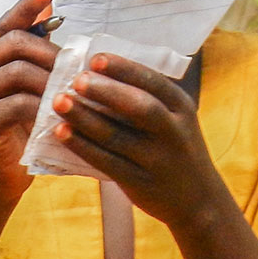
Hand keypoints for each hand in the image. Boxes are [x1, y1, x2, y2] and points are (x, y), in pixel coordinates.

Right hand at [0, 0, 57, 211]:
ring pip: (20, 71)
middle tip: (79, 70)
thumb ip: (36, 56)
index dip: (28, 5)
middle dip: (53, 53)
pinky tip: (63, 115)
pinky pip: (19, 103)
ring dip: (54, 81)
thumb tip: (52, 11)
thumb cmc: (19, 131)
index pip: (7, 22)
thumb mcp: (28, 89)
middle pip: (17, 43)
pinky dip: (46, 107)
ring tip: (76, 93)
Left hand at [49, 53, 232, 233]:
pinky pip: (107, 162)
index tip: (95, 58)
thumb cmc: (176, 148)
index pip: (153, 82)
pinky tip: (62, 132)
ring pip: (117, 136)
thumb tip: (99, 71)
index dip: (124, 69)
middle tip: (76, 80)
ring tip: (59, 102)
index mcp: (181, 107)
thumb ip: (148, 97)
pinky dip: (82, 146)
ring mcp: (157, 160)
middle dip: (106, 91)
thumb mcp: (176, 118)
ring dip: (85, 118)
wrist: (198, 200)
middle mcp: (173, 132)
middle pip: (139, 107)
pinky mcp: (140, 183)